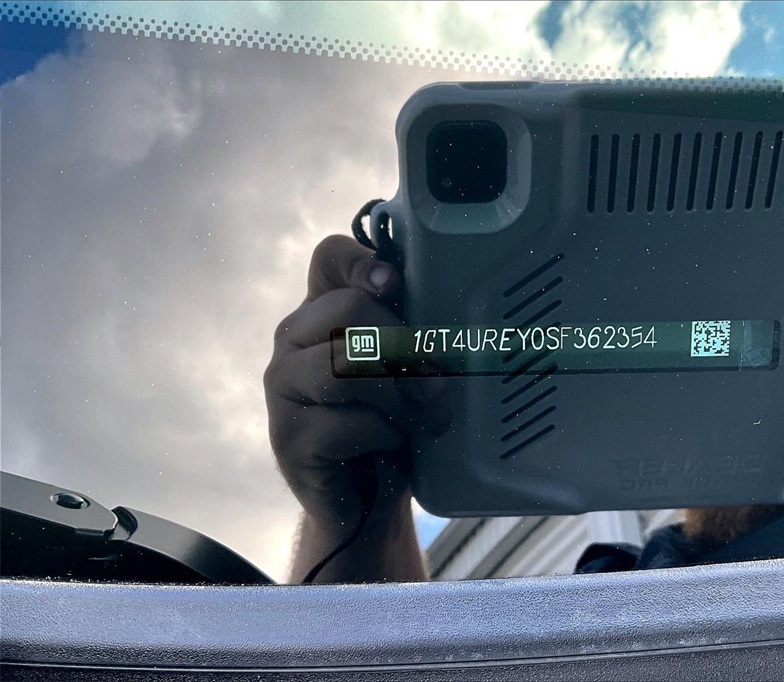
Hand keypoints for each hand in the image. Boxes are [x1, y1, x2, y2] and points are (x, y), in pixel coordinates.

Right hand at [264, 235, 448, 581]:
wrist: (367, 498)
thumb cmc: (391, 421)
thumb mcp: (406, 371)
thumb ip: (412, 335)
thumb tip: (449, 322)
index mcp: (323, 312)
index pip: (329, 258)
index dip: (363, 261)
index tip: (396, 285)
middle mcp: (294, 341)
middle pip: (350, 309)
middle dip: (407, 347)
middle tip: (436, 385)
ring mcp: (283, 388)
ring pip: (345, 366)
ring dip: (400, 395)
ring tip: (424, 417)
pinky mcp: (287, 438)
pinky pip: (345, 422)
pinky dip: (384, 433)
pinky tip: (389, 442)